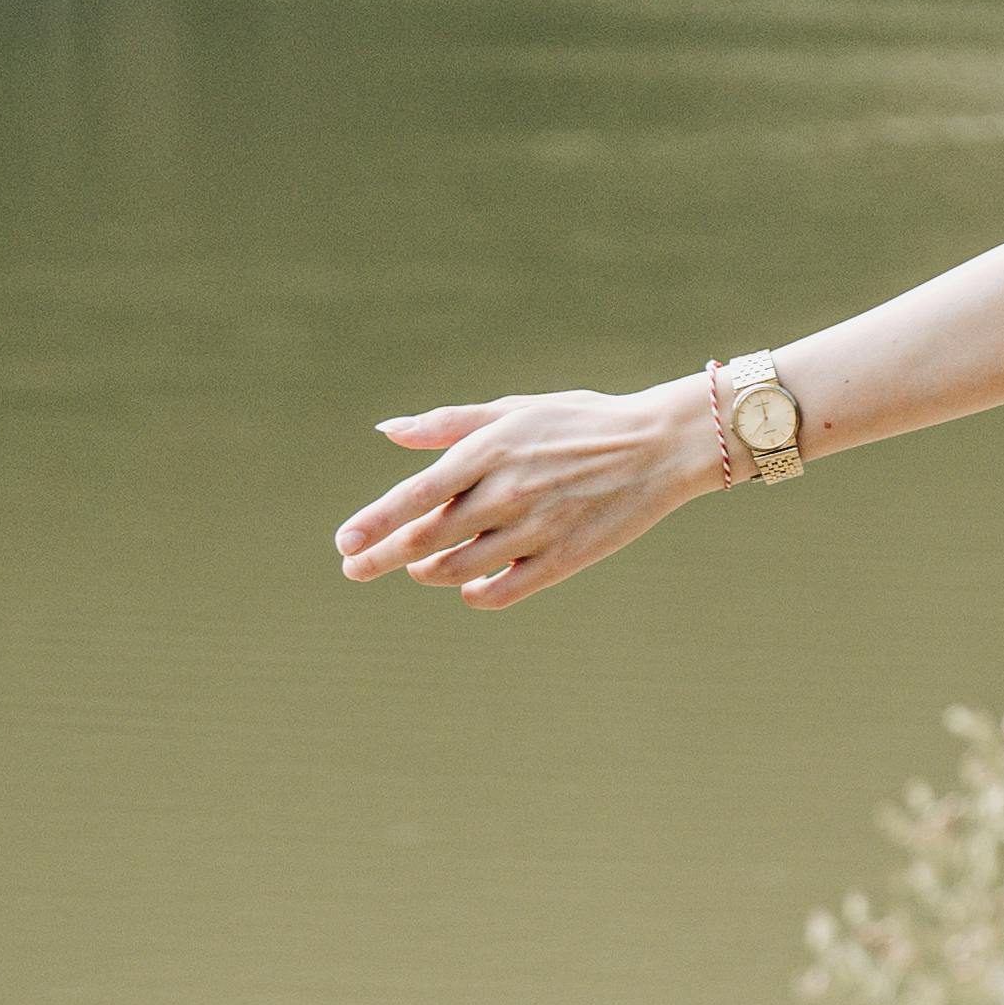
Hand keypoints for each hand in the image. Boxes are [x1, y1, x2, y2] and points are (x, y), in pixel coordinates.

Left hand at [334, 384, 715, 608]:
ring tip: (417, 568)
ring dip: (426, 572)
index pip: (415, 496)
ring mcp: (534, 530)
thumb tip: (388, 432)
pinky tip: (468, 585)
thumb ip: (448, 424)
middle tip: (355, 568)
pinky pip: (500, 592)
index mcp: (490, 451)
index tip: (344, 544)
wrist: (659, 446)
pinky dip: (474, 594)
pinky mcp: (561, 560)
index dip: (374, 523)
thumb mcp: (514, 411)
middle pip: (425, 539)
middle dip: (381, 557)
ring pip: (457, 569)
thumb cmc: (580, 423)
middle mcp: (506, 492)